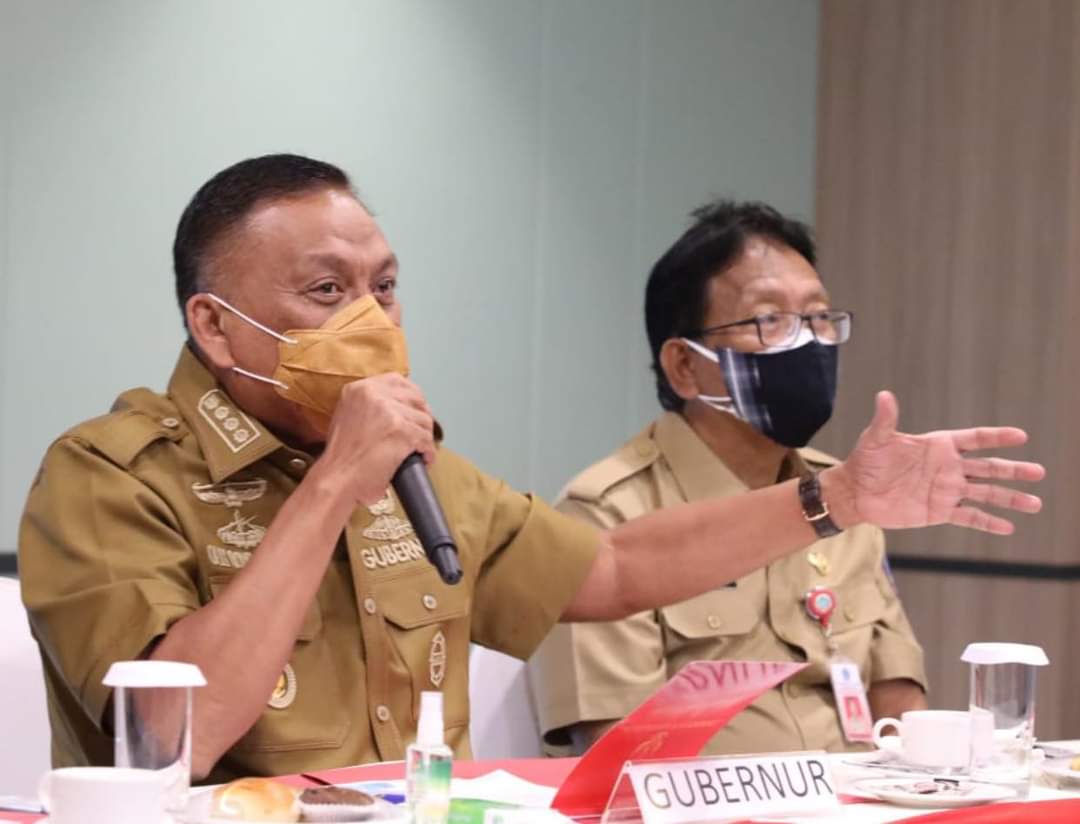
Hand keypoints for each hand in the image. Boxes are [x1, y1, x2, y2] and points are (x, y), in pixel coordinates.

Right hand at [314, 373, 435, 505]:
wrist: (336, 480)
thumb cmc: (341, 459)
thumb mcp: (346, 417)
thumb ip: (367, 407)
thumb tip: (396, 409)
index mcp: (358, 389)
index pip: (397, 382)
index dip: (412, 398)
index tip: (416, 411)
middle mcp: (373, 394)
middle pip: (415, 398)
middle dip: (422, 417)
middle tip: (421, 434)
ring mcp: (388, 411)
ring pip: (423, 420)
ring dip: (425, 437)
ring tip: (420, 451)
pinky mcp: (401, 430)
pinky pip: (426, 438)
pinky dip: (428, 451)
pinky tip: (424, 459)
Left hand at [824, 391, 1044, 533]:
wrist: (855, 492)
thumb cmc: (865, 461)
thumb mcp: (876, 438)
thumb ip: (886, 419)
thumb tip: (884, 395)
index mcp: (938, 446)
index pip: (974, 439)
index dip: (996, 437)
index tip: (1020, 436)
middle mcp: (948, 467)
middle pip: (988, 467)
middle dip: (1014, 470)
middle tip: (1039, 472)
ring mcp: (946, 490)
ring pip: (985, 493)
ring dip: (1010, 498)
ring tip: (1035, 503)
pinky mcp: (939, 511)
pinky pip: (969, 516)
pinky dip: (988, 522)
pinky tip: (1008, 527)